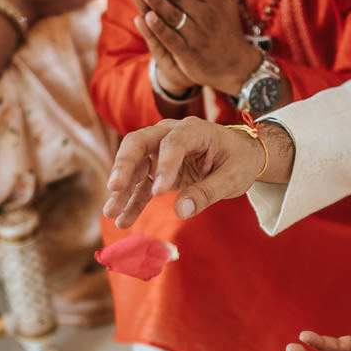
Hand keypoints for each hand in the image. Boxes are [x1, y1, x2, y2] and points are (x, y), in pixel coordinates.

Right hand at [104, 117, 264, 226]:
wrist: (239, 157)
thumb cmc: (239, 161)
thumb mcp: (232, 178)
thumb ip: (207, 193)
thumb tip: (181, 211)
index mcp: (194, 130)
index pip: (174, 143)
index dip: (165, 165)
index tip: (160, 191)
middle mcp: (171, 134)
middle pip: (139, 142)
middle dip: (125, 164)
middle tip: (115, 187)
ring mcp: (160, 151)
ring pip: (134, 165)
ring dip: (122, 189)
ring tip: (110, 212)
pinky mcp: (157, 169)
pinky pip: (140, 185)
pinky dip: (131, 201)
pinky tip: (122, 220)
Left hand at [134, 0, 261, 94]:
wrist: (236, 65)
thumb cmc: (226, 28)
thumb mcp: (224, 0)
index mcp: (212, 0)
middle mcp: (205, 16)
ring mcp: (196, 35)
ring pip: (173, 15)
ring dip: (157, 1)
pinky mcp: (188, 53)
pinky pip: (172, 39)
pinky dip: (159, 29)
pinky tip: (147, 18)